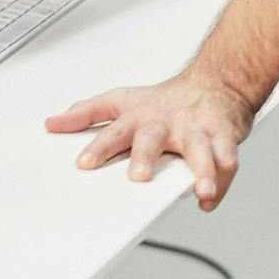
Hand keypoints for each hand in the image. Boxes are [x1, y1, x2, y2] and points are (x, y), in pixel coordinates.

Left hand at [45, 69, 255, 208]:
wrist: (217, 80)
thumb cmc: (166, 100)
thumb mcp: (122, 100)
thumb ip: (87, 113)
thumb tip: (52, 124)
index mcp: (139, 115)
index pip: (113, 130)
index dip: (98, 147)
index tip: (84, 163)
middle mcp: (165, 121)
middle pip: (153, 137)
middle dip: (145, 156)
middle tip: (138, 176)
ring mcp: (195, 128)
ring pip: (199, 149)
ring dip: (202, 171)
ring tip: (201, 192)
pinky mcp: (223, 134)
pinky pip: (226, 157)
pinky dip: (222, 179)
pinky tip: (212, 197)